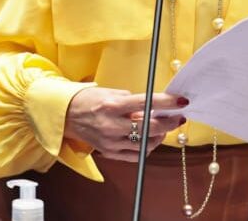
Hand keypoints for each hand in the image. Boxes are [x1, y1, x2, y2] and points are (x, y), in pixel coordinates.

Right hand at [64, 87, 186, 161]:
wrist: (66, 115)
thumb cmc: (89, 100)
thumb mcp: (111, 92)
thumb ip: (133, 100)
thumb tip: (155, 106)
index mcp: (112, 105)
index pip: (147, 103)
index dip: (167, 102)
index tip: (181, 101)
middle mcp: (112, 125)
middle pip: (150, 127)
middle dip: (169, 122)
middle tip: (177, 117)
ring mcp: (111, 142)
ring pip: (147, 144)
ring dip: (160, 136)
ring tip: (162, 127)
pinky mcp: (110, 153)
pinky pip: (137, 155)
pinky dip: (147, 147)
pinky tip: (149, 138)